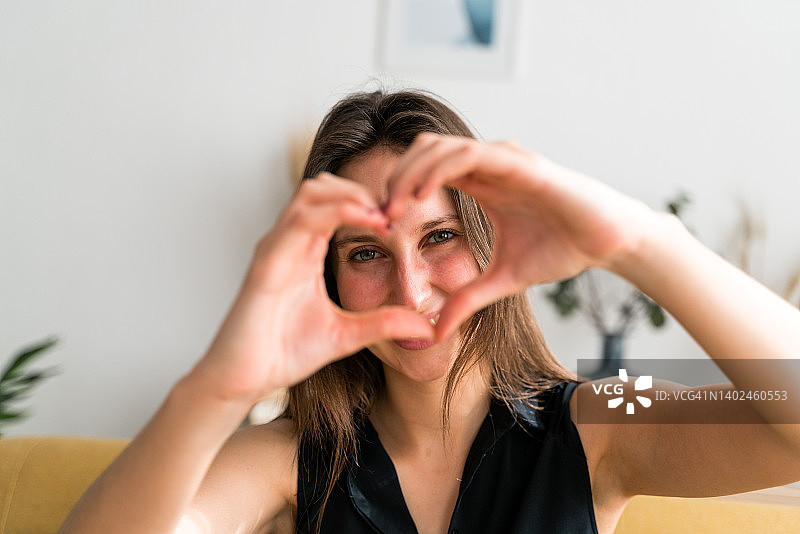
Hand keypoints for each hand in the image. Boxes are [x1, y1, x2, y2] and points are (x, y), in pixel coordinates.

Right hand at [192, 173, 433, 403]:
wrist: (243, 381)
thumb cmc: (283, 353)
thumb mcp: (347, 335)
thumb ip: (384, 324)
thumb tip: (428, 326)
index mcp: (305, 253)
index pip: (334, 204)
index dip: (368, 202)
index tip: (400, 218)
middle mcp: (288, 243)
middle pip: (321, 187)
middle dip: (360, 190)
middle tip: (394, 211)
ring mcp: (274, 250)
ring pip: (309, 194)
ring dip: (350, 195)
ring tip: (382, 216)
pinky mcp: (265, 266)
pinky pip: (298, 223)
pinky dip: (334, 213)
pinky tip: (365, 223)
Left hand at [384, 133, 655, 339]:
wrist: (608, 241)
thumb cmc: (563, 249)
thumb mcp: (503, 280)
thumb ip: (467, 300)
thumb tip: (436, 332)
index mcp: (480, 183)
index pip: (425, 172)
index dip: (398, 192)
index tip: (380, 224)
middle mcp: (486, 165)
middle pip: (422, 153)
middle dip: (394, 180)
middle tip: (375, 215)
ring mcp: (501, 159)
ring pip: (438, 147)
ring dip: (408, 174)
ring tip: (391, 207)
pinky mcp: (518, 162)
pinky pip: (468, 155)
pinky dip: (438, 170)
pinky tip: (421, 197)